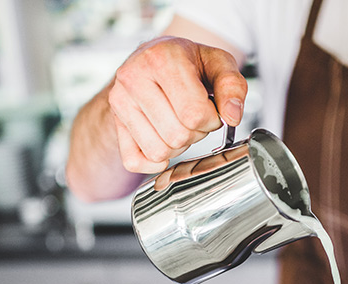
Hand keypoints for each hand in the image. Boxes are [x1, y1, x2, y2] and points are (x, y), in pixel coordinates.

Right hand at [108, 36, 247, 174]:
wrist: (155, 58)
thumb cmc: (189, 63)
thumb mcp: (219, 63)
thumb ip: (232, 87)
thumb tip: (232, 116)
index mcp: (161, 59)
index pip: (194, 114)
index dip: (211, 119)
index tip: (211, 109)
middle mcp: (133, 78)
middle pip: (177, 136)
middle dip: (196, 132)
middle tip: (195, 116)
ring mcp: (119, 101)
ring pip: (158, 151)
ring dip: (178, 146)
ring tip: (180, 123)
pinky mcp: (115, 122)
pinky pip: (135, 161)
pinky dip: (155, 160)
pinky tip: (164, 139)